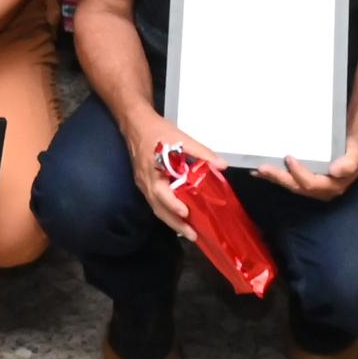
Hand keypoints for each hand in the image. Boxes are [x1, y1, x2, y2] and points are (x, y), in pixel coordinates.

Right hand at [127, 118, 217, 239]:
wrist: (135, 123)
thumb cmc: (157, 131)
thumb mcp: (181, 138)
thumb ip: (201, 152)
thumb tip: (222, 165)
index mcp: (153, 171)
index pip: (161, 193)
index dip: (173, 204)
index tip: (186, 213)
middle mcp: (146, 182)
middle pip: (159, 208)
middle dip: (175, 223)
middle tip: (192, 235)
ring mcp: (144, 185)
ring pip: (157, 208)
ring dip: (172, 221)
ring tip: (189, 232)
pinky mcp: (145, 184)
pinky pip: (155, 202)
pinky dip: (167, 211)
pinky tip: (179, 215)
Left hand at [265, 132, 357, 202]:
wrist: (354, 150)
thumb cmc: (354, 151)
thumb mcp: (356, 155)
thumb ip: (349, 164)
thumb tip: (335, 170)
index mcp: (332, 186)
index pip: (311, 183)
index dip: (298, 173)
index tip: (289, 158)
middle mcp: (320, 190)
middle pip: (296, 186)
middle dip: (279, 178)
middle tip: (262, 168)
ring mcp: (312, 187)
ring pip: (290, 185)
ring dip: (273, 178)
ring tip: (257, 170)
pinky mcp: (305, 181)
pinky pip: (289, 180)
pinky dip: (275, 176)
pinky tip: (262, 171)